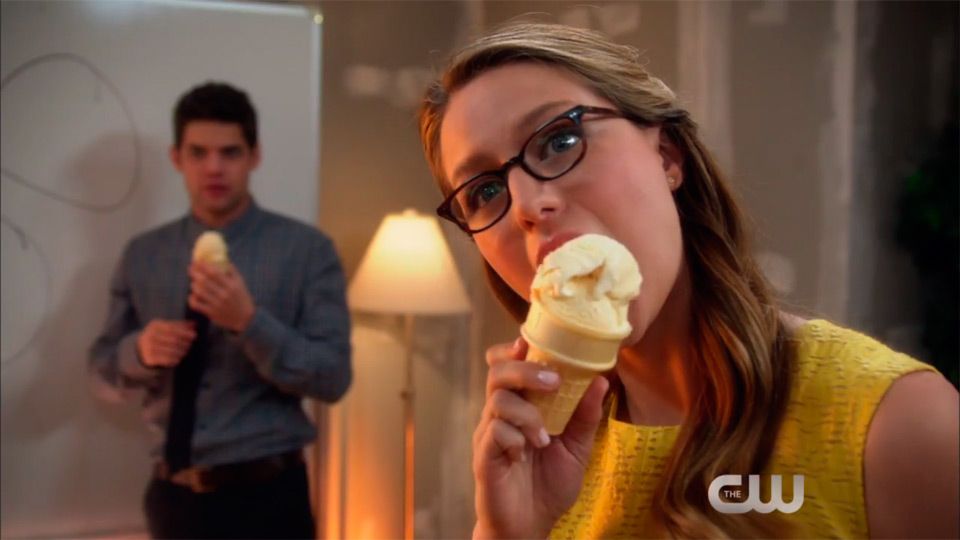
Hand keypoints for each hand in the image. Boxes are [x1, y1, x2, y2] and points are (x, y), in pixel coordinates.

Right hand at [137, 319, 196, 366]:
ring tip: (186, 351)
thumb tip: (195, 324)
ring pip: (171, 351)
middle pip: (173, 340)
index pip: (172, 328)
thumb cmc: (161, 335)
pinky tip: (179, 358)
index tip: (195, 335)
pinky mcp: (149, 358)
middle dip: (184, 342)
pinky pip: (167, 360)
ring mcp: (148, 348)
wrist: (142, 348)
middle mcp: (149, 335)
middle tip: (191, 344)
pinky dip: (175, 359)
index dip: (184, 332)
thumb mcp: (168, 328)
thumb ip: (181, 325)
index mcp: (155, 325)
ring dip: (181, 351)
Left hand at [187, 261, 254, 332]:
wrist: (245, 318)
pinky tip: (192, 296)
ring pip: (199, 292)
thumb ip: (232, 272)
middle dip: (195, 273)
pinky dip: (192, 299)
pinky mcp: (212, 313)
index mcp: (231, 286)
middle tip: (190, 268)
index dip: (204, 266)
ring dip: (193, 285)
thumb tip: (224, 259)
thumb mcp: (241, 284)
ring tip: (193, 282)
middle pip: (204, 281)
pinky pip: (197, 305)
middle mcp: (223, 294)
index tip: (198, 261)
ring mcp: (217, 304)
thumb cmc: (242, 298)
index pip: (214, 273)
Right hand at [472, 338, 608, 538]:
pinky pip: (494, 432)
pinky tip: (526, 454)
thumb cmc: (548, 486)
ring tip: (545, 437)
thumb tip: (601, 380)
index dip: (514, 348)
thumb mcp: (577, 448)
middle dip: (526, 369)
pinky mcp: (484, 456)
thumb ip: (584, 416)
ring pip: (498, 400)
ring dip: (528, 413)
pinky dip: (515, 438)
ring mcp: (489, 434)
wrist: (531, 526)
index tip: (531, 342)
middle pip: (498, 372)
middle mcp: (500, 414)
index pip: (506, 364)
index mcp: (520, 405)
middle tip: (554, 381)